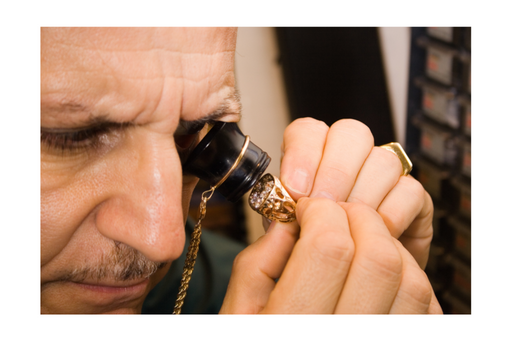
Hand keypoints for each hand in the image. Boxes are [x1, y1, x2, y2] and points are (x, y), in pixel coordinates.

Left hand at [220, 117, 439, 313]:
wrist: (343, 290)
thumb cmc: (310, 262)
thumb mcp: (283, 242)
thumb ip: (281, 222)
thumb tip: (285, 213)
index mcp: (311, 160)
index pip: (308, 131)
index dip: (303, 153)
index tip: (295, 189)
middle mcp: (348, 161)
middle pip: (351, 133)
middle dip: (335, 171)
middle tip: (323, 205)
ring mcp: (381, 177)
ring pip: (382, 159)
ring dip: (362, 194)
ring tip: (346, 227)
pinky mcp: (412, 201)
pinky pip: (409, 190)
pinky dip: (390, 214)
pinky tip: (373, 236)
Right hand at [221, 199, 441, 312]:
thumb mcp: (236, 313)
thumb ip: (258, 262)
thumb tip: (292, 220)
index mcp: (293, 327)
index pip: (330, 248)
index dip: (321, 212)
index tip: (307, 209)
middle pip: (379, 258)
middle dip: (358, 218)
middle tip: (335, 216)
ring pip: (411, 280)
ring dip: (385, 244)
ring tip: (356, 242)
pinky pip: (425, 306)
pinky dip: (405, 275)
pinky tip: (375, 274)